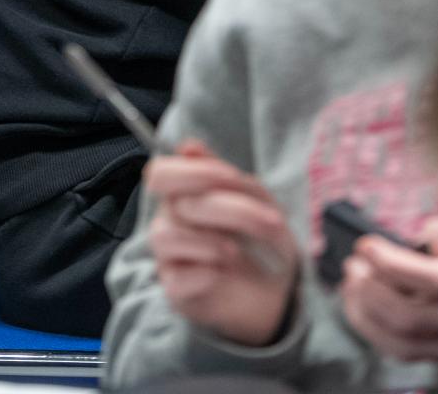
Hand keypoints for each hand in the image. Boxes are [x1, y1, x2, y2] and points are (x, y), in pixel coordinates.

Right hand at [147, 140, 299, 348]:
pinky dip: (205, 274)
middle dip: (227, 209)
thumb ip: (224, 175)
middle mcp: (170, 220)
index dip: (193, 171)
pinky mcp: (175, 290)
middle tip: (267, 221)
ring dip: (212, 242)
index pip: (161, 172)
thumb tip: (190, 147)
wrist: (276, 290)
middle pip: (175, 202)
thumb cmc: (260, 238)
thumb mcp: (256, 201)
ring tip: (239, 253)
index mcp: (183, 193)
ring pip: (167, 236)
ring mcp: (169, 256)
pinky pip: (177, 278)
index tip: (232, 177)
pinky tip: (223, 275)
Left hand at [340, 216, 437, 364]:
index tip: (366, 245)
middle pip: (413, 319)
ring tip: (350, 285)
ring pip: (406, 346)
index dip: (392, 262)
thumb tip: (428, 236)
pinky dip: (376, 332)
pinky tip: (362, 307)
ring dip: (367, 316)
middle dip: (372, 291)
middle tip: (353, 265)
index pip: (434, 280)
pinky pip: (408, 354)